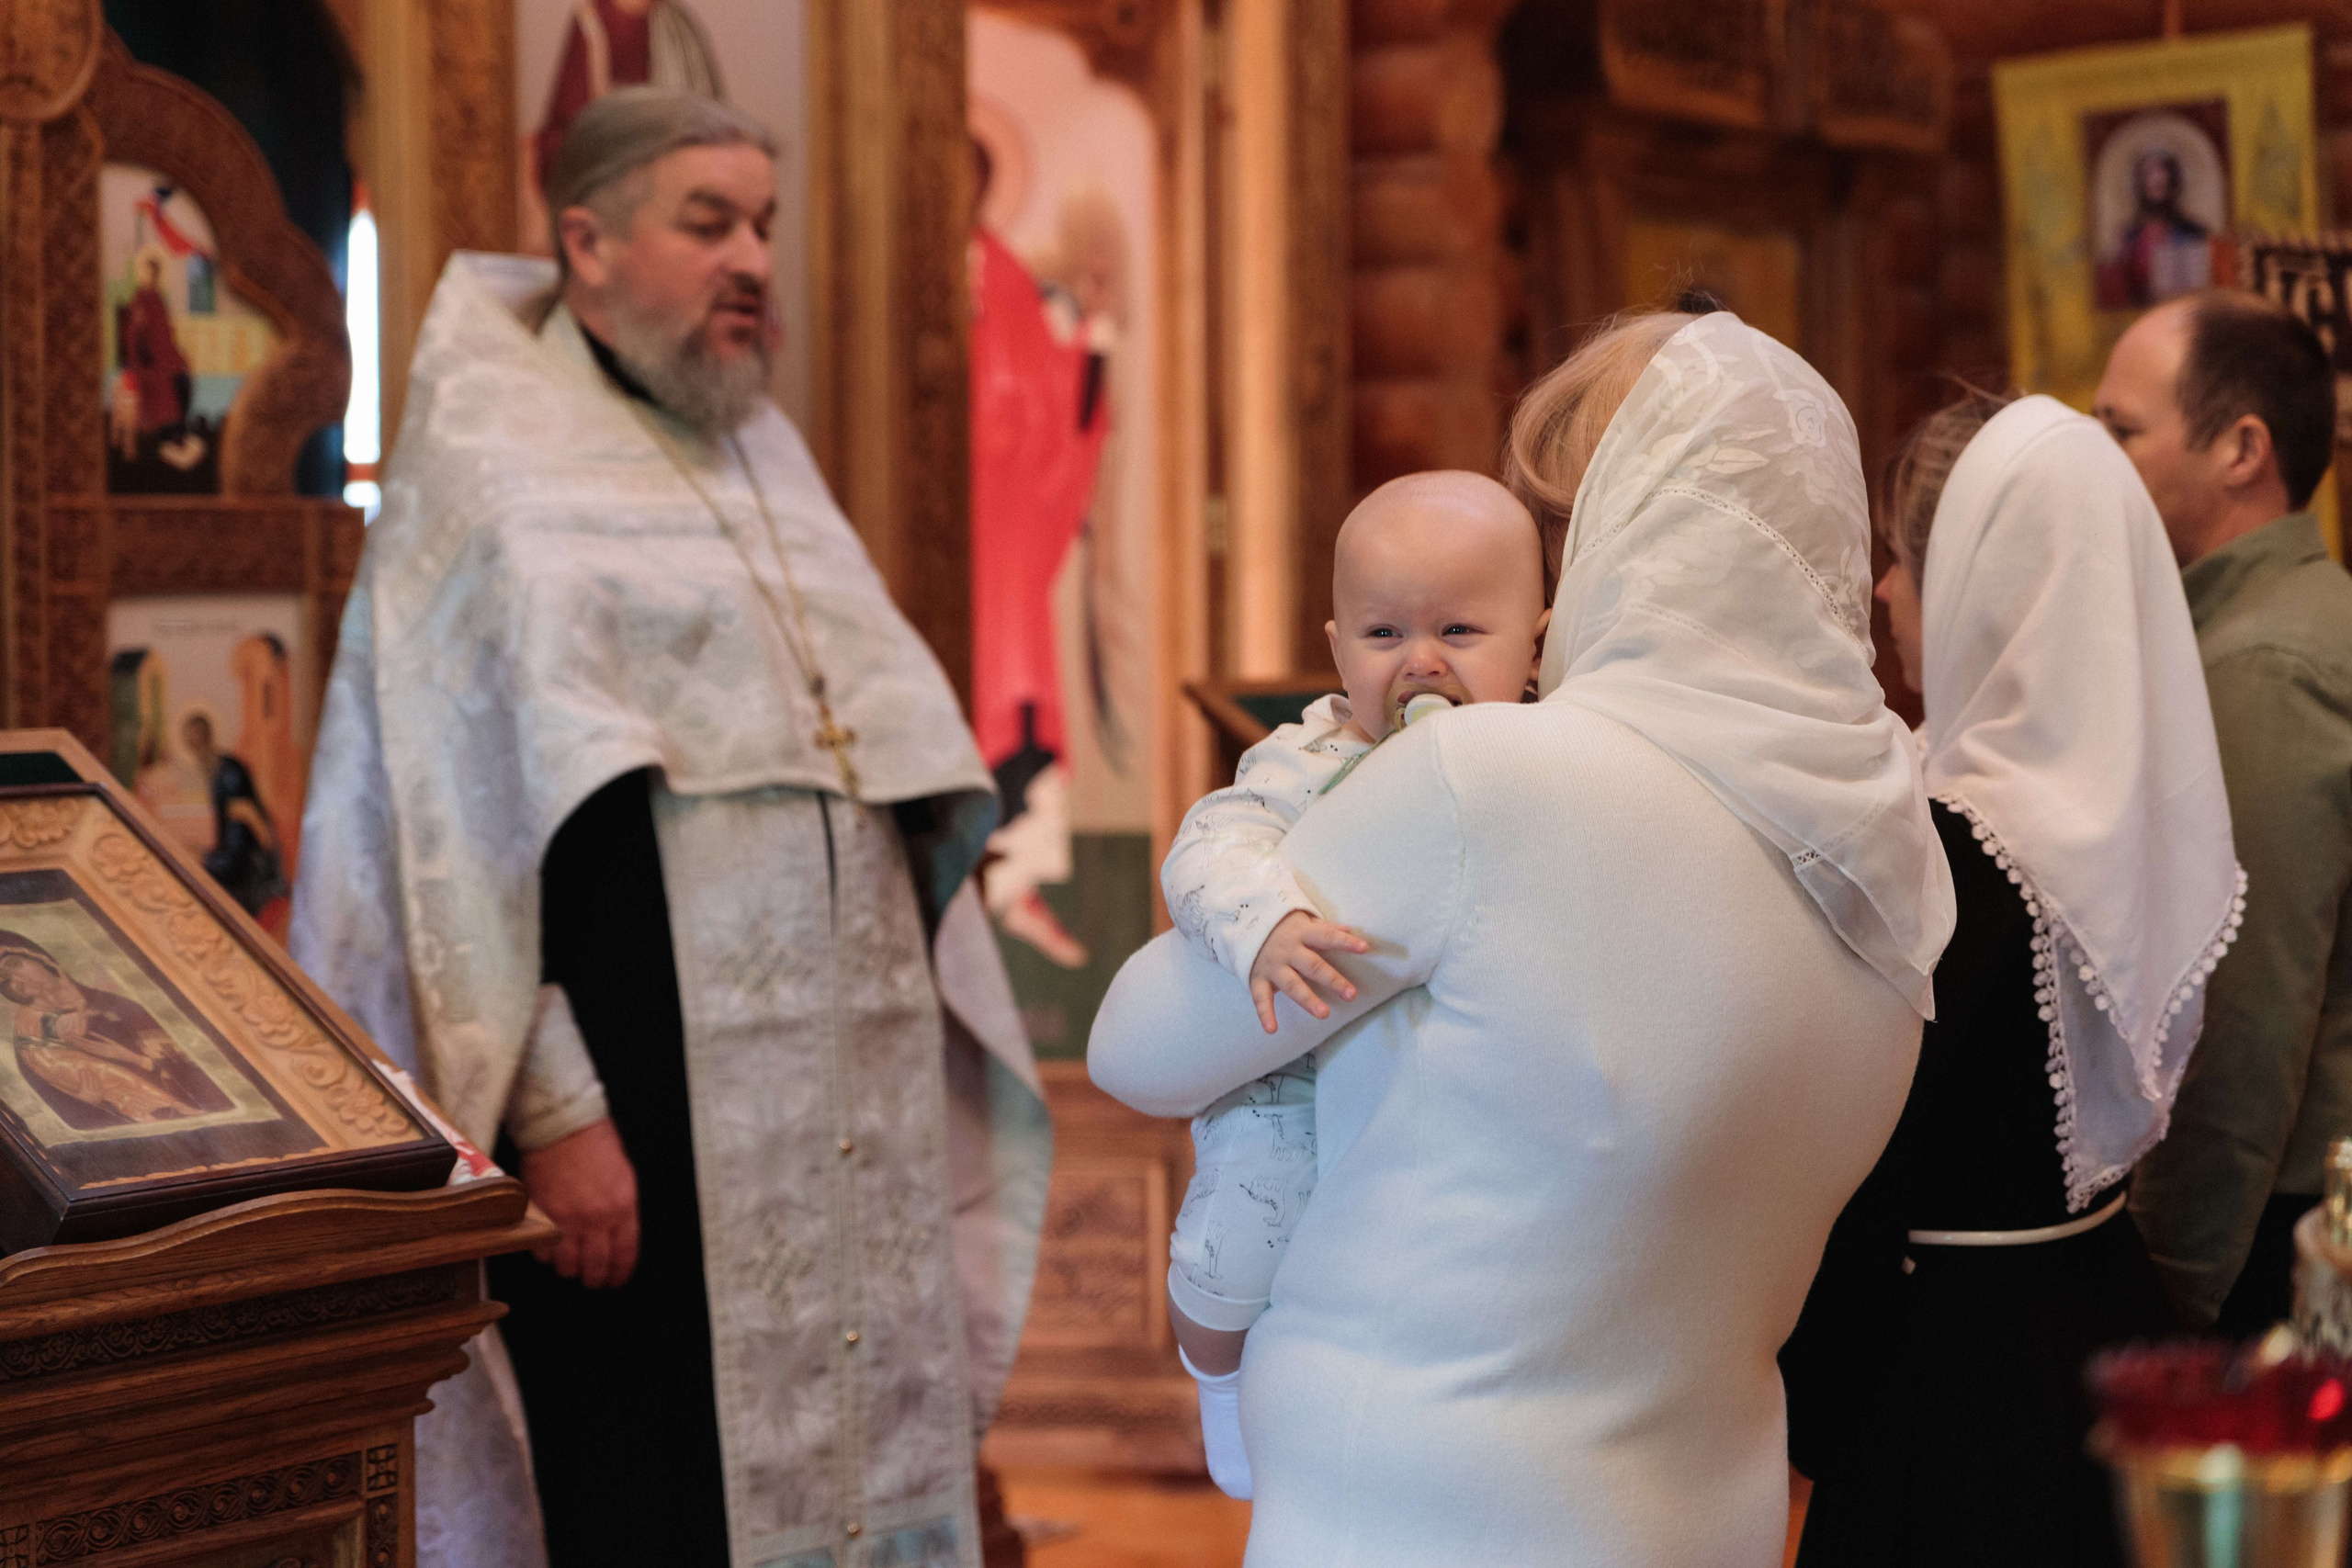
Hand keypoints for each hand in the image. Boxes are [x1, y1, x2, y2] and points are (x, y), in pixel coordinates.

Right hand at [519, 1117, 640, 1288]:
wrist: (562, 1126)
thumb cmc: (595, 1144)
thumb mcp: (624, 1176)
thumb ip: (622, 1209)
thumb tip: (618, 1235)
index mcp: (622, 1208)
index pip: (625, 1254)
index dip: (619, 1273)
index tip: (615, 1280)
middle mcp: (596, 1219)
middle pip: (595, 1266)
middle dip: (593, 1278)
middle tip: (591, 1279)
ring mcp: (566, 1219)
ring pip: (566, 1264)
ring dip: (568, 1268)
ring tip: (568, 1264)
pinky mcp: (541, 1216)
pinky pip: (541, 1249)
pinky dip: (545, 1253)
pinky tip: (548, 1246)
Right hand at [1247, 910, 1368, 1033]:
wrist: (1243, 924)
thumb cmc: (1281, 925)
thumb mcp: (1302, 919)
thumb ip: (1324, 927)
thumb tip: (1348, 929)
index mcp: (1302, 933)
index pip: (1327, 936)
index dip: (1345, 942)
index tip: (1364, 948)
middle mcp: (1288, 950)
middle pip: (1312, 966)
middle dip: (1332, 980)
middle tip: (1351, 994)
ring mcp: (1272, 966)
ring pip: (1292, 984)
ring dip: (1307, 1000)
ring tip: (1324, 1014)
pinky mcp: (1258, 978)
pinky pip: (1261, 998)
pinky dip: (1265, 1014)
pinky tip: (1272, 1029)